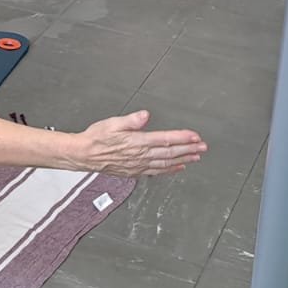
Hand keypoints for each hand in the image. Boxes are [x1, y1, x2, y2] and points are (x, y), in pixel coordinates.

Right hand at [71, 110, 206, 176]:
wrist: (84, 155)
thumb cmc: (96, 138)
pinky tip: (178, 167)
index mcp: (137, 141)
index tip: (195, 136)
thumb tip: (145, 116)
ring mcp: (139, 165)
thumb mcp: (111, 122)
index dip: (182, 138)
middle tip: (203, 147)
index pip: (165, 139)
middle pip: (170, 152)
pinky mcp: (135, 171)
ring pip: (166, 163)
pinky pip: (157, 171)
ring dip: (183, 160)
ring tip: (196, 157)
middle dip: (189, 149)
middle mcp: (141, 155)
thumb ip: (131, 120)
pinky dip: (170, 170)